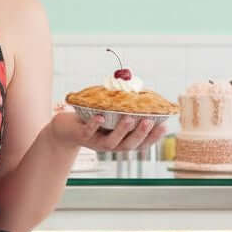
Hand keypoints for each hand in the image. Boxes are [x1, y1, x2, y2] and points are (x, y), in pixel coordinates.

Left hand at [49, 109, 167, 153]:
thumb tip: (138, 87)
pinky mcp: (82, 136)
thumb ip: (124, 105)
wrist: (66, 128)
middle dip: (141, 134)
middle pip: (129, 144)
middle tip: (150, 121)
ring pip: (111, 142)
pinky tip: (100, 117)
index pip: (141, 143)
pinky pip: (89, 132)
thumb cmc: (93, 117)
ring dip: (122, 131)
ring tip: (130, 118)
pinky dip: (95, 125)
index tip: (165, 126)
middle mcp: (111, 144)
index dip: (153, 137)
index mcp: (122, 140)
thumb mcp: (111, 112)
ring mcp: (96, 142)